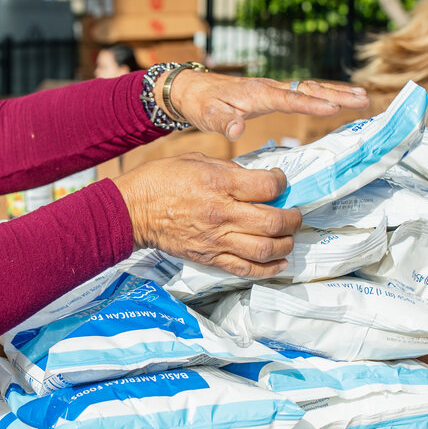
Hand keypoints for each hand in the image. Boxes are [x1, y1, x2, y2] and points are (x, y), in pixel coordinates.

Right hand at [111, 154, 301, 277]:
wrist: (133, 211)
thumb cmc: (162, 180)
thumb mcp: (197, 160)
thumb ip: (230, 170)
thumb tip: (257, 179)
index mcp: (218, 184)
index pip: (267, 186)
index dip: (282, 182)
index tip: (280, 181)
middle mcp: (221, 214)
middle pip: (273, 222)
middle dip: (293, 218)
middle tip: (294, 213)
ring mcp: (216, 240)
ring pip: (266, 249)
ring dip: (286, 244)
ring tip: (288, 236)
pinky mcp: (210, 258)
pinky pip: (246, 269)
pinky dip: (268, 268)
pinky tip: (279, 261)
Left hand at [166, 71, 369, 140]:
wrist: (190, 90)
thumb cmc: (200, 104)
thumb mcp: (207, 115)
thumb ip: (224, 122)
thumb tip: (238, 130)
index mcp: (257, 93)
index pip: (290, 98)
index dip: (312, 103)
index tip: (334, 107)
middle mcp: (269, 87)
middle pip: (308, 88)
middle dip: (337, 93)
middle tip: (363, 98)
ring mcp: (272, 89)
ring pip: (309, 88)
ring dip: (336, 91)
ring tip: (362, 97)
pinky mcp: (272, 93)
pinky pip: (303, 92)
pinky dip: (323, 94)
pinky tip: (338, 98)